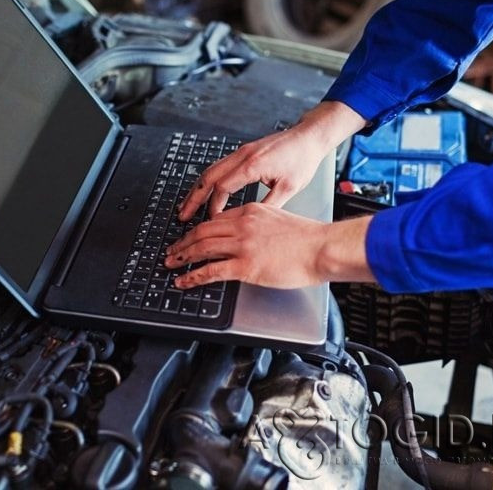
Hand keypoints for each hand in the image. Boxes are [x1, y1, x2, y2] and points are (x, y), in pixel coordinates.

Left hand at [165, 202, 375, 288]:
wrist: (321, 247)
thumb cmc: (308, 238)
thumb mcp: (278, 219)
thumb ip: (258, 224)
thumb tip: (246, 236)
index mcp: (250, 212)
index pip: (216, 219)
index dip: (198, 229)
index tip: (190, 236)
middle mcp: (242, 225)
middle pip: (202, 231)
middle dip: (183, 241)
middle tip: (171, 250)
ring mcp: (242, 245)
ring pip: (202, 248)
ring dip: (182, 256)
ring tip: (171, 263)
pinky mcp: (245, 266)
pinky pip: (210, 270)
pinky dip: (192, 276)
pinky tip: (184, 280)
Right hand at [178, 101, 365, 220]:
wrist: (309, 137)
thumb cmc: (302, 159)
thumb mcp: (289, 188)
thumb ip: (268, 205)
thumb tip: (251, 223)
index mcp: (252, 165)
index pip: (222, 188)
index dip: (214, 206)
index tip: (211, 221)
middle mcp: (242, 156)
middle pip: (207, 177)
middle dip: (193, 198)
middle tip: (182, 214)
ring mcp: (240, 152)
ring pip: (210, 170)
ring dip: (197, 188)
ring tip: (187, 205)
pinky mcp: (243, 152)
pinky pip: (218, 166)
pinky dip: (208, 180)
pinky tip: (204, 190)